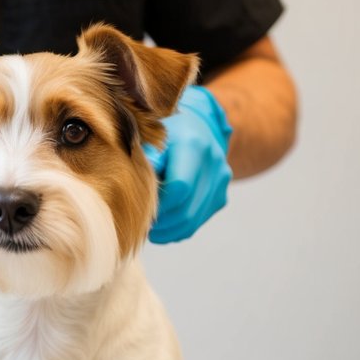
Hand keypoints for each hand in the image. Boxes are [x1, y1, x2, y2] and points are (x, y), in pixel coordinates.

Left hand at [143, 85, 233, 243]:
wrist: (196, 128)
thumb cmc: (164, 134)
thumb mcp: (150, 139)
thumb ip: (145, 160)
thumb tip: (138, 187)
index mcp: (194, 145)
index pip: (179, 188)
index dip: (158, 204)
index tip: (139, 208)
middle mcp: (213, 163)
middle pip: (186, 210)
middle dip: (161, 223)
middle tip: (140, 225)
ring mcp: (220, 182)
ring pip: (192, 222)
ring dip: (167, 231)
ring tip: (148, 229)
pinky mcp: (220, 197)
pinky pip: (197, 223)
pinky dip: (177, 229)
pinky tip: (162, 226)